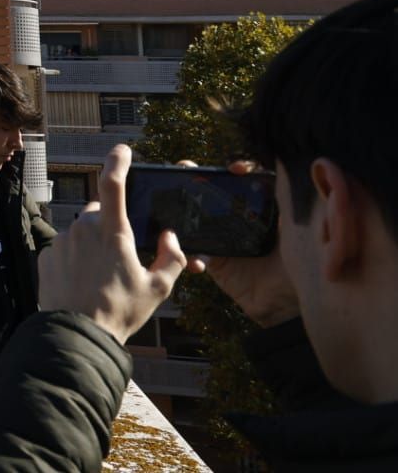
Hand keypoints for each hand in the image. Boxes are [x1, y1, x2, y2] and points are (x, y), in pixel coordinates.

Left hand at [38, 145, 185, 343]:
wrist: (77, 334)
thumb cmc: (119, 311)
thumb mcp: (158, 289)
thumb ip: (171, 258)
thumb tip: (171, 237)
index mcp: (113, 232)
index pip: (113, 184)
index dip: (118, 162)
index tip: (122, 150)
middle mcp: (84, 229)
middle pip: (100, 213)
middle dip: (111, 226)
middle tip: (120, 258)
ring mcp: (62, 240)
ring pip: (82, 231)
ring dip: (92, 244)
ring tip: (100, 277)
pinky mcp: (47, 254)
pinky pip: (65, 247)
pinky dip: (74, 258)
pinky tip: (82, 282)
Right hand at [180, 159, 299, 326]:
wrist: (291, 305)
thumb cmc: (302, 265)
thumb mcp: (298, 228)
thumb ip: (289, 202)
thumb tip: (284, 170)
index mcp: (261, 207)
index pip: (245, 180)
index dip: (238, 168)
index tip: (235, 169)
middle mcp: (239, 219)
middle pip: (213, 191)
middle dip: (195, 178)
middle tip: (184, 168)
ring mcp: (223, 238)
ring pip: (196, 217)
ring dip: (180, 210)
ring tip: (171, 206)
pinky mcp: (213, 260)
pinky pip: (194, 251)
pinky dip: (191, 255)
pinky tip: (197, 263)